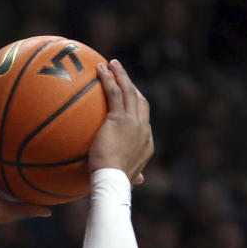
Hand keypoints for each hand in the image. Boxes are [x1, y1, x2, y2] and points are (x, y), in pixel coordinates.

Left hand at [88, 59, 152, 184]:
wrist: (113, 182)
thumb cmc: (116, 184)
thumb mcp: (129, 179)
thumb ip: (135, 176)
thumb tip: (140, 180)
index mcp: (146, 143)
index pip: (144, 118)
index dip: (138, 106)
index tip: (130, 98)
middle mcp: (143, 129)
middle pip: (140, 100)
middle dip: (132, 86)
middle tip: (121, 75)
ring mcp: (133, 122)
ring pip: (129, 91)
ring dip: (121, 75)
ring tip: (112, 63)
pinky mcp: (119, 119)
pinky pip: (114, 93)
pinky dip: (108, 79)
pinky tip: (99, 69)